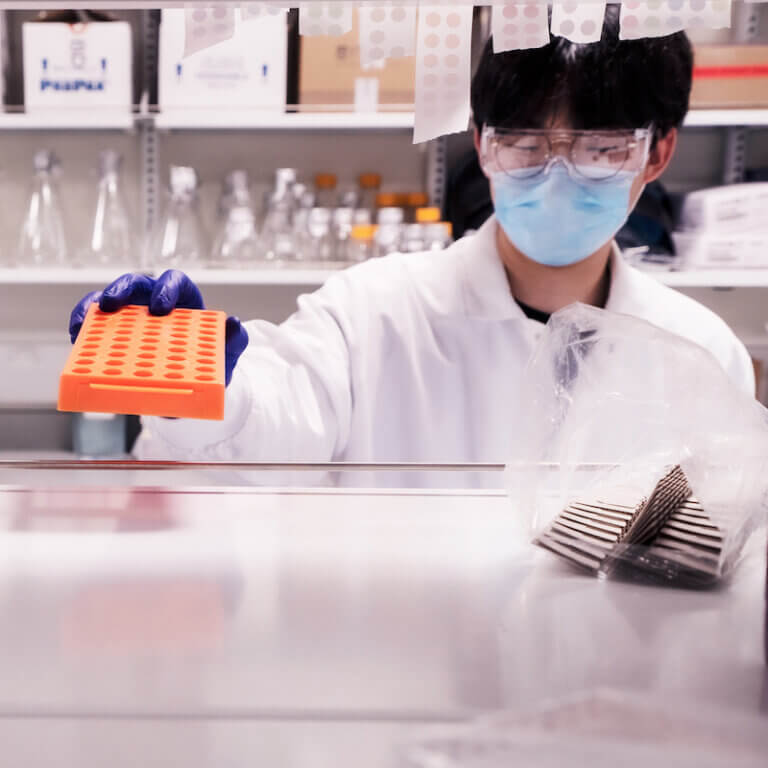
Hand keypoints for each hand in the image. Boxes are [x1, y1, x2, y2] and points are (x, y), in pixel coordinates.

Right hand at [69, 270, 248, 385]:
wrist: (193, 387)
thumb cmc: (210, 364)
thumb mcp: (226, 357)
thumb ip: (235, 341)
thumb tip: (234, 323)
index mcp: (185, 300)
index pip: (175, 281)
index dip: (167, 289)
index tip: (160, 309)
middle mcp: (155, 300)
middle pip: (136, 283)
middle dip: (122, 289)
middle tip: (112, 304)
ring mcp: (132, 313)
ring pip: (109, 298)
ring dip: (94, 305)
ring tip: (84, 323)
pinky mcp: (115, 329)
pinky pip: (95, 320)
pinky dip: (84, 323)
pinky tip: (77, 336)